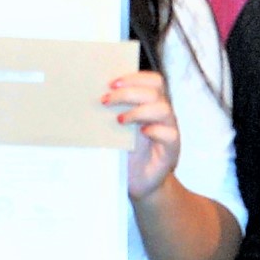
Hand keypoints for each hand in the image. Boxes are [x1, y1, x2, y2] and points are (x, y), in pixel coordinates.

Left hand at [105, 67, 182, 199]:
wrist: (139, 182)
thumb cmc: (126, 153)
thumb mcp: (116, 129)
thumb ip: (111, 113)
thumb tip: (88, 98)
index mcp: (151, 104)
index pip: (151, 81)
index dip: (133, 78)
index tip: (110, 83)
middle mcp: (162, 114)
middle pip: (155, 90)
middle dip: (128, 92)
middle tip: (106, 100)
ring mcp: (168, 130)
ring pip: (163, 109)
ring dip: (138, 111)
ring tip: (119, 120)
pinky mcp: (171, 150)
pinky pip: (170, 135)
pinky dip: (155, 131)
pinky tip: (141, 133)